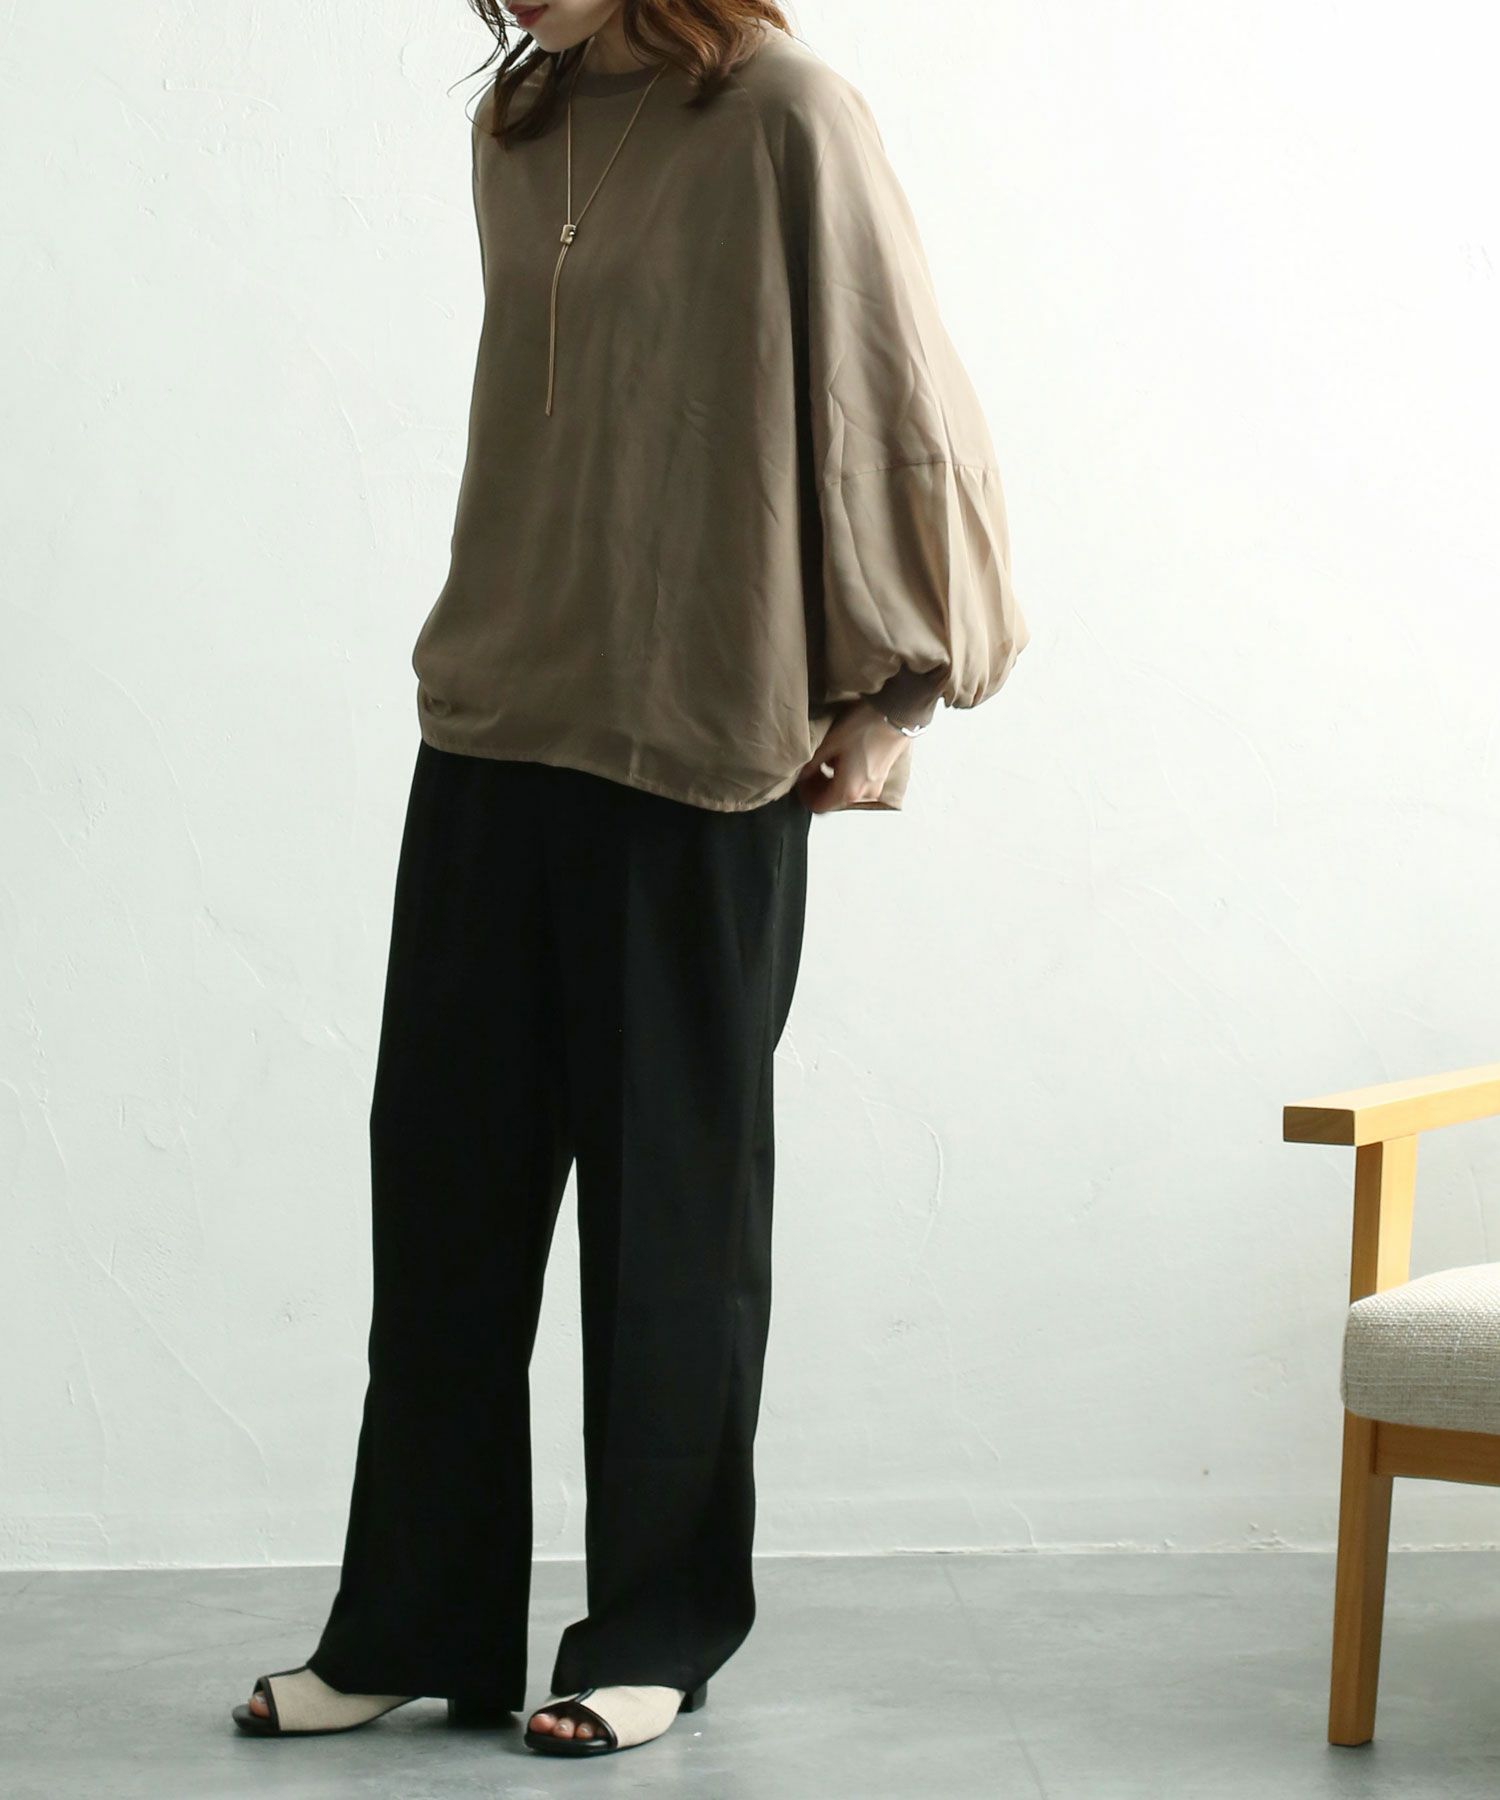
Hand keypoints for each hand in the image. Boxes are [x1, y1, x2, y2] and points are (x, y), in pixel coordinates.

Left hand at [795, 700, 910, 812]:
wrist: (895, 715)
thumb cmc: (866, 727)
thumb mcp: (830, 743)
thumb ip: (813, 763)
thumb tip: (802, 773)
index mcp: (848, 790)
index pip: (819, 807)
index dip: (805, 796)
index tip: (800, 782)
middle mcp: (863, 794)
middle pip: (832, 802)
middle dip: (817, 789)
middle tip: (809, 771)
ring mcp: (874, 787)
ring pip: (845, 794)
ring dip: (831, 783)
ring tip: (824, 763)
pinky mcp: (881, 778)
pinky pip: (858, 786)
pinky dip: (845, 779)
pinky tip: (841, 759)